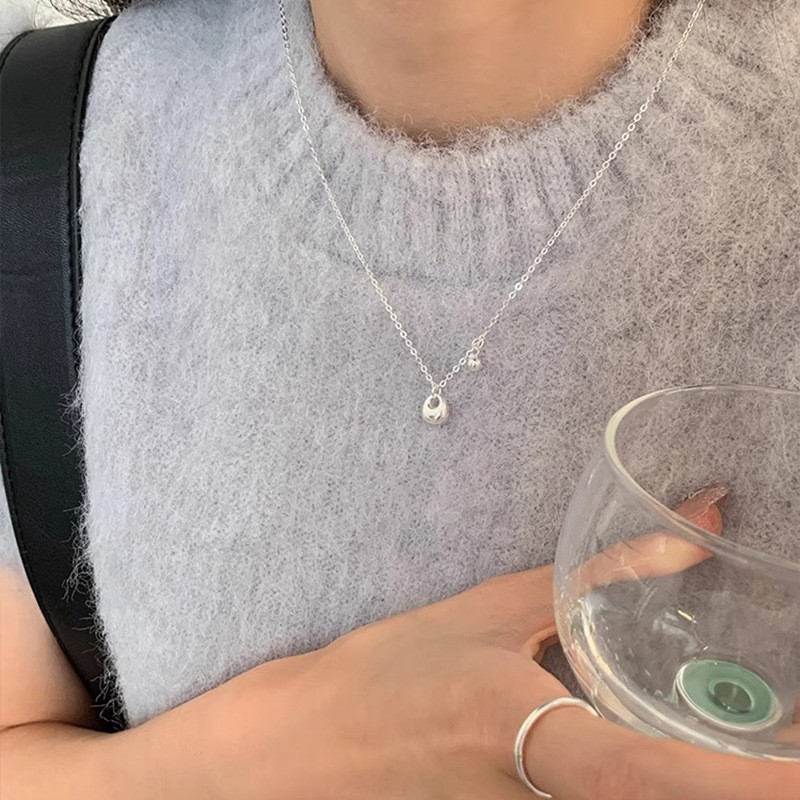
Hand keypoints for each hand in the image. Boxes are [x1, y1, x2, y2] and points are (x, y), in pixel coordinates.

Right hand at [209, 486, 798, 799]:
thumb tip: (692, 534)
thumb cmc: (389, 673)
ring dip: (701, 774)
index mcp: (526, 738)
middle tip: (794, 726)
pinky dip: (651, 777)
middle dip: (745, 775)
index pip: (653, 777)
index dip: (749, 785)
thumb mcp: (491, 611)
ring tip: (754, 727)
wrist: (309, 750)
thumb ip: (599, 579)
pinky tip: (663, 733)